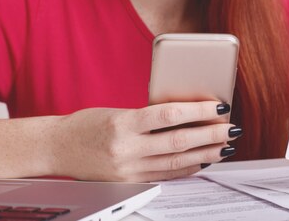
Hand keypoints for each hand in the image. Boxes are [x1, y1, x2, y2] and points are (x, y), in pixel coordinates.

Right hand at [51, 101, 240, 181]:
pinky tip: (203, 160)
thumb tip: (189, 113)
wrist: (57, 148)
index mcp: (123, 122)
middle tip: (231, 128)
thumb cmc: (88, 124)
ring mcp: (127, 169)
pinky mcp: (128, 183)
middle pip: (178, 141)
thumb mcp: (119, 111)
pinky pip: (165, 175)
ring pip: (176, 162)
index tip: (219, 105)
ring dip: (205, 153)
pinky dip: (187, 168)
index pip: (169, 115)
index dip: (198, 110)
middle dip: (210, 135)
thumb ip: (150, 115)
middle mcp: (125, 148)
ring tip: (225, 146)